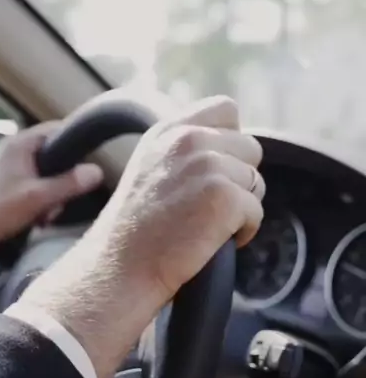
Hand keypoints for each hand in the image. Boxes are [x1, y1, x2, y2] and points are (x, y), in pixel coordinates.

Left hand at [0, 122, 103, 259]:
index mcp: (21, 143)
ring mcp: (12, 168)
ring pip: (49, 175)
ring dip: (53, 196)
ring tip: (45, 215)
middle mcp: (16, 150)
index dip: (76, 144)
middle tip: (61, 201)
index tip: (89, 164)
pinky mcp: (10, 185)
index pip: (59, 130)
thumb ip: (69, 184)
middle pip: (56, 156)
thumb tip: (98, 171)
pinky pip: (37, 188)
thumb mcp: (38, 199)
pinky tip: (38, 220)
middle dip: (64, 180)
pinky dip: (42, 202)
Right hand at [12, 97, 263, 377]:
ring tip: (206, 227)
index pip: (225, 109)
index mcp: (169, 130)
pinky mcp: (224, 197)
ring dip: (241, 208)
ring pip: (256, 183)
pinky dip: (243, 232)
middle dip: (238, 179)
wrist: (121, 268)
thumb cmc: (134, 232)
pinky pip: (256, 212)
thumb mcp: (149, 168)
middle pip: (250, 148)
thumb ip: (182, 150)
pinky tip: (213, 241)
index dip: (230, 142)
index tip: (216, 172)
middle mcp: (189, 139)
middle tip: (207, 208)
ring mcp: (208, 166)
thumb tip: (227, 148)